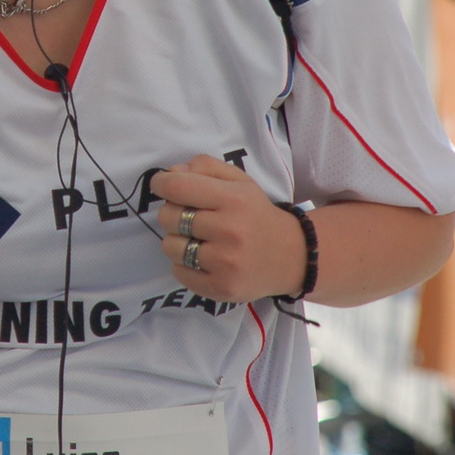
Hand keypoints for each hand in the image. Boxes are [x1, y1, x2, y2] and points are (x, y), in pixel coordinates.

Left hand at [150, 156, 305, 305]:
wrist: (293, 256)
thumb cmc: (257, 214)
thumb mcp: (239, 181)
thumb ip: (205, 167)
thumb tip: (169, 173)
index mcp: (234, 198)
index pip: (178, 187)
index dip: (161, 184)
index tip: (162, 186)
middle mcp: (230, 230)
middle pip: (169, 217)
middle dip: (172, 213)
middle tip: (189, 217)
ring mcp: (226, 262)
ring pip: (170, 246)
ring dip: (177, 241)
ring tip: (198, 240)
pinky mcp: (222, 287)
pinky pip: (179, 272)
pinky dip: (184, 266)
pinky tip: (203, 260)